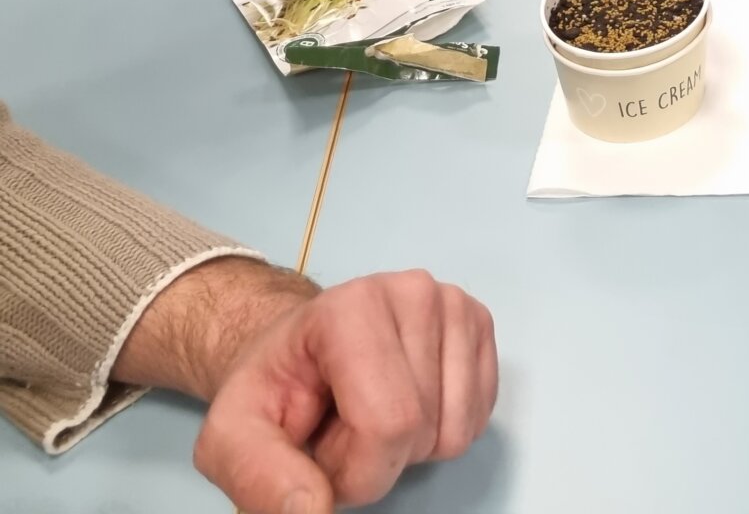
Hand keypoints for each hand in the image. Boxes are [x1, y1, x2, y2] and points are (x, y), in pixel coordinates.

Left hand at [117, 259, 497, 511]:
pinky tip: (406, 404)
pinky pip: (479, 419)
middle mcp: (416, 292)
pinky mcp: (480, 324)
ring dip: (411, 448)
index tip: (318, 450)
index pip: (387, 423)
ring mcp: (455, 305)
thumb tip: (312, 513)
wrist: (300, 348)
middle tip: (341, 431)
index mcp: (352, 307)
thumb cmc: (274, 387)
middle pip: (421, 429)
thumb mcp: (232, 436)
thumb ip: (258, 477)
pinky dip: (441, 431)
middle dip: (379, 460)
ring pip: (456, 432)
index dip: (354, 469)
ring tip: (369, 415)